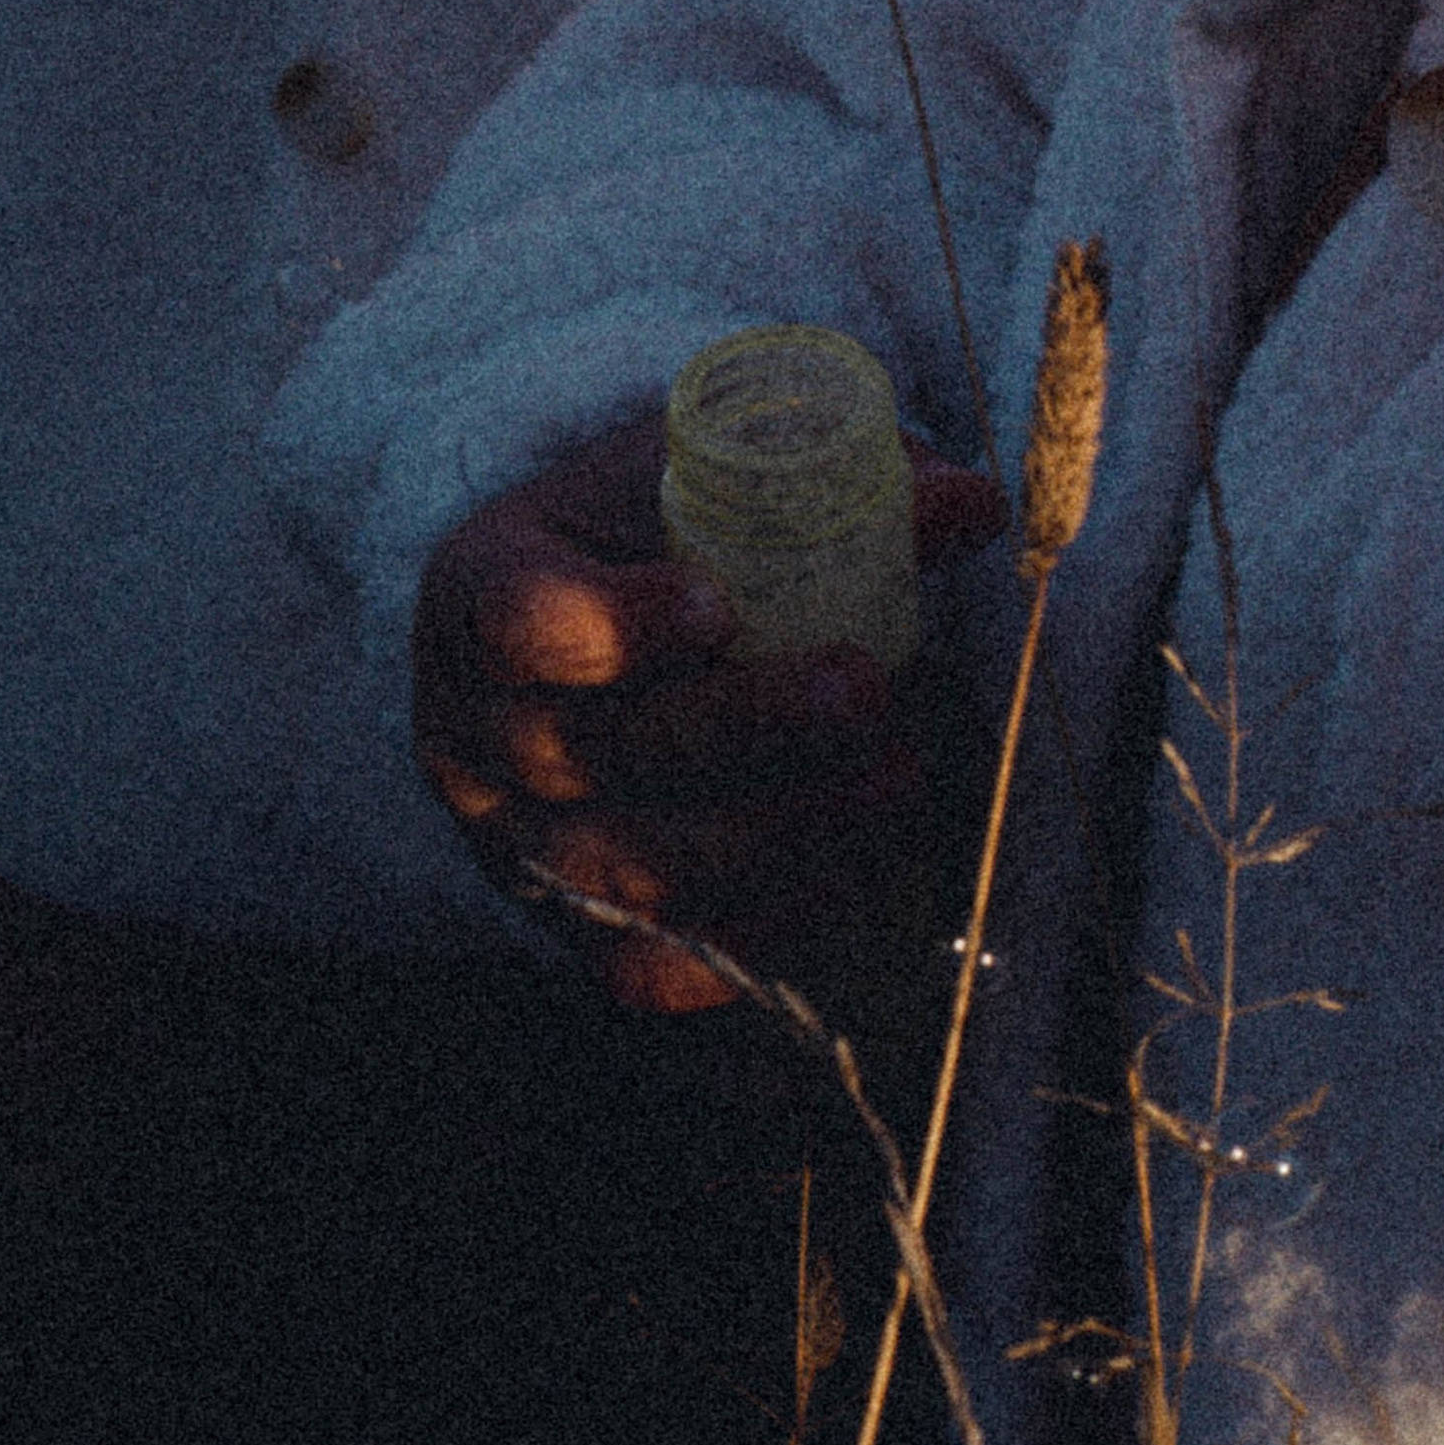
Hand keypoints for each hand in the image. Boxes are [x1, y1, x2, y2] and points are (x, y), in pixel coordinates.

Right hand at [415, 404, 1005, 1014]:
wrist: (570, 629)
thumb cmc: (641, 541)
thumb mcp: (698, 480)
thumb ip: (822, 484)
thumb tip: (971, 503)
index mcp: (482, 590)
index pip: (522, 619)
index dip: (614, 625)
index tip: (717, 605)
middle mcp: (472, 728)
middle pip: (596, 749)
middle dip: (747, 725)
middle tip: (868, 689)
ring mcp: (510, 841)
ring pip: (631, 869)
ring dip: (779, 831)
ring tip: (893, 778)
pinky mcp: (565, 928)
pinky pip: (650, 964)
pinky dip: (757, 926)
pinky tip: (849, 864)